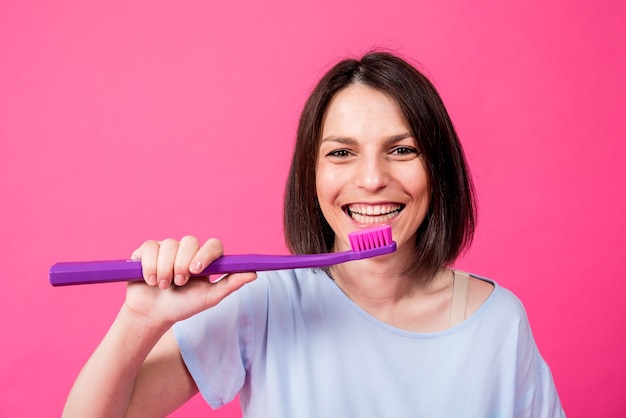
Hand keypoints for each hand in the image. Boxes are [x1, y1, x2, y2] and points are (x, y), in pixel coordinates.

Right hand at [124, 235, 256, 325]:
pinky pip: (151, 247)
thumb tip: (254, 273)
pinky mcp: (148, 250)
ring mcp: (167, 248)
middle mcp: (187, 250)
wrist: (153, 315)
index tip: (196, 270)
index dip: (205, 254)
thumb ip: (230, 284)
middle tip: (179, 283)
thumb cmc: (183, 306)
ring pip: (168, 244)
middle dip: (182, 265)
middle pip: (189, 241)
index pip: (213, 245)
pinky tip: (152, 280)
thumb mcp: (209, 298)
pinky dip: (150, 267)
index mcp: (205, 259)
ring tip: (164, 285)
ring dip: (165, 269)